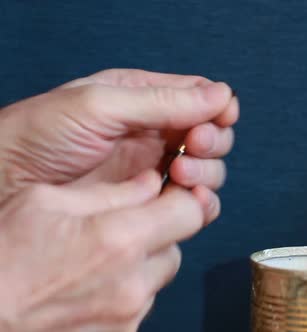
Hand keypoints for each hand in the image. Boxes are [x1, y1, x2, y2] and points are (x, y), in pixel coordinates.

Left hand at [0, 69, 238, 200]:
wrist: (1, 186)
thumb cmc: (35, 136)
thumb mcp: (99, 106)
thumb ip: (163, 101)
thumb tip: (221, 94)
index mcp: (141, 97)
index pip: (199, 96)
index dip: (218, 106)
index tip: (222, 116)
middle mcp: (151, 132)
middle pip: (210, 134)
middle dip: (212, 140)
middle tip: (194, 145)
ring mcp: (151, 168)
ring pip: (206, 169)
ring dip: (206, 171)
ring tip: (179, 172)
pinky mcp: (147, 202)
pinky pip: (191, 202)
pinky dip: (201, 202)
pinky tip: (189, 198)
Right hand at [0, 170, 214, 331]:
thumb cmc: (2, 257)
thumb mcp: (45, 202)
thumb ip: (110, 192)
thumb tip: (151, 182)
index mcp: (119, 240)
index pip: (191, 213)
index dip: (183, 199)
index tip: (170, 195)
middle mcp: (132, 283)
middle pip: (177, 247)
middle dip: (159, 232)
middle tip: (125, 226)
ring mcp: (127, 316)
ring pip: (159, 277)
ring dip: (143, 263)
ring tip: (99, 258)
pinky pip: (141, 304)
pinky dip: (128, 290)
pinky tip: (92, 284)